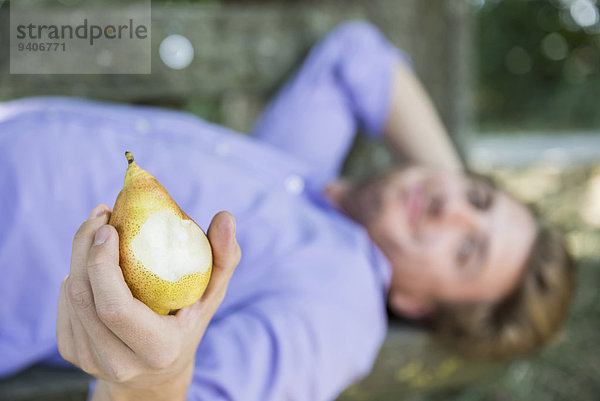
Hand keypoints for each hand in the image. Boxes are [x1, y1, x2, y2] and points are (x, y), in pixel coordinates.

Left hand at [57, 205, 240, 400]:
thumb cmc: (189, 322)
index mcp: (157, 349)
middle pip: (85, 298)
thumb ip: (224, 258)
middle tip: (101, 217)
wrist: (159, 370)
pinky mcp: (73, 355)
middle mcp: (120, 362)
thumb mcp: (212, 295)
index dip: (103, 264)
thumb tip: (225, 217)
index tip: (110, 228)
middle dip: (84, 248)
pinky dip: (74, 277)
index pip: (115, 308)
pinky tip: (91, 266)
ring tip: (97, 232)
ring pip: (71, 299)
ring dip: (78, 258)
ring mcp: (92, 362)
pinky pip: (64, 306)